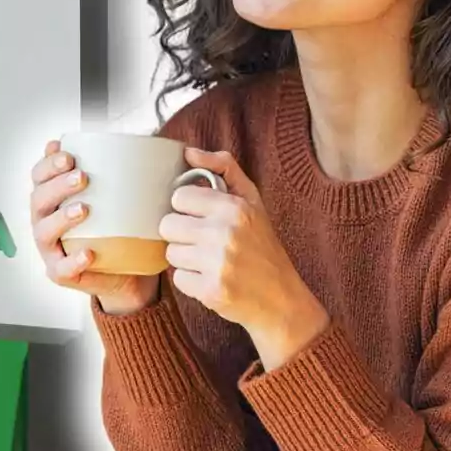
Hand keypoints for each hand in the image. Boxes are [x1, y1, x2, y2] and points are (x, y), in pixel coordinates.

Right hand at [29, 140, 158, 314]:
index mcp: (51, 198)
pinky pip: (62, 269)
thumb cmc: (115, 227)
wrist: (126, 271)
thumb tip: (129, 141)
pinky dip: (74, 261)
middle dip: (57, 185)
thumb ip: (113, 173)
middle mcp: (44, 221)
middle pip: (38, 199)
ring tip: (84, 209)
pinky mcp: (61, 273)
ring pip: (44, 232)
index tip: (68, 155)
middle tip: (83, 177)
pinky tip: (88, 253)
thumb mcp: (114, 197)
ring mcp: (50, 249)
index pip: (39, 175)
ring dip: (61, 218)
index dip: (48, 163)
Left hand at [160, 148, 329, 368]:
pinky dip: (191, 281)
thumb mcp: (252, 200)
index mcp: (235, 207)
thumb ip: (223, 168)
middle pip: (168, 225)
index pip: (179, 197)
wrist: (282, 299)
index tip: (202, 218)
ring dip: (186, 259)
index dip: (187, 209)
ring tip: (209, 261)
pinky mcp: (211, 291)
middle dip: (182, 234)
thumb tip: (188, 152)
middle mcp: (226, 233)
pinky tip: (211, 279)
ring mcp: (218, 263)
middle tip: (204, 242)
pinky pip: (178, 279)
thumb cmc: (262, 246)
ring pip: (170, 253)